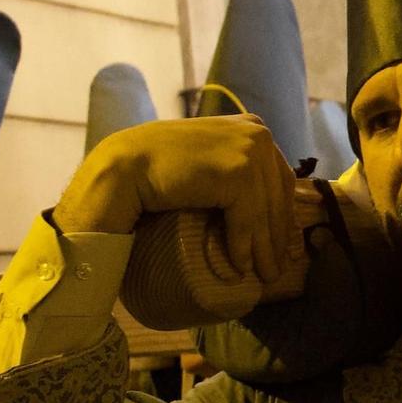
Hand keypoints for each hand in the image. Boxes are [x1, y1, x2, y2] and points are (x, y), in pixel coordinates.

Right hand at [53, 116, 296, 285]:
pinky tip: (240, 267)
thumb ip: (229, 168)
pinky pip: (248, 218)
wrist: (120, 168)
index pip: (277, 177)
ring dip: (264, 248)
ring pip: (265, 210)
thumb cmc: (156, 169)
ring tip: (263, 276)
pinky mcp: (237, 172)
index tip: (281, 242)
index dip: (281, 212)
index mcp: (251, 127)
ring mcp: (249, 149)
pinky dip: (244, 246)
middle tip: (276, 267)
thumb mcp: (204, 162)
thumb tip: (256, 204)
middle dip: (278, 234)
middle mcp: (256, 132)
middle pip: (278, 194)